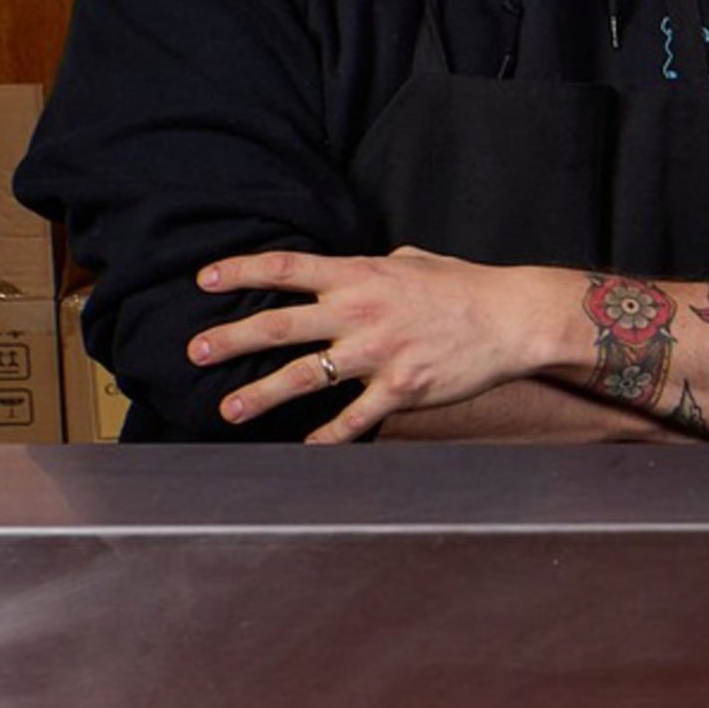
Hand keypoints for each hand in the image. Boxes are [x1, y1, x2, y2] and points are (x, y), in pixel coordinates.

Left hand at [190, 246, 570, 442]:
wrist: (513, 318)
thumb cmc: (464, 286)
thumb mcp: (413, 260)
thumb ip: (374, 266)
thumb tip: (351, 268)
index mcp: (360, 275)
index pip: (286, 269)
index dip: (240, 271)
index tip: (203, 281)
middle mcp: (360, 312)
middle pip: (279, 325)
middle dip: (231, 339)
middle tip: (195, 352)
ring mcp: (379, 353)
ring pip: (306, 376)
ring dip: (262, 394)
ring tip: (229, 409)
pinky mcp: (402, 388)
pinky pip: (356, 417)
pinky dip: (329, 435)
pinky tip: (307, 447)